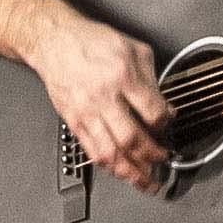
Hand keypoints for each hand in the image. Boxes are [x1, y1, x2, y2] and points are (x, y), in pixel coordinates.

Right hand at [36, 12, 181, 188]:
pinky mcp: (74, 121)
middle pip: (132, 138)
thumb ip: (152, 79)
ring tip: (145, 181)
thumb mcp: (133, 48)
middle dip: (152, 156)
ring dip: (131, 172)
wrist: (54, 41)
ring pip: (111, 152)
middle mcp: (104, 97)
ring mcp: (86, 112)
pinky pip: (92, 151)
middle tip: (163, 160)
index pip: (152, 112)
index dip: (165, 125)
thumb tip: (166, 107)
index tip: (168, 127)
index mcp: (123, 75)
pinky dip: (109, 166)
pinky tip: (120, 171)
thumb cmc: (92, 42)